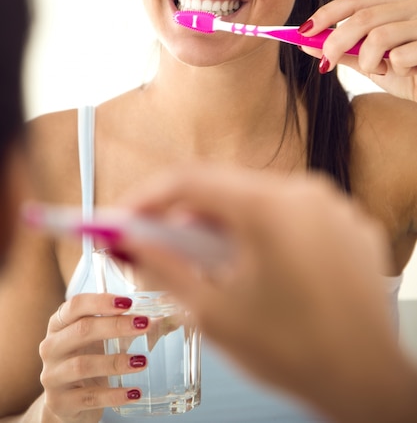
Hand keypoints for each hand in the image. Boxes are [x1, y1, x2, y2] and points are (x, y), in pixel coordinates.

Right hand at [39, 293, 148, 421]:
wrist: (67, 402)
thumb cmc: (89, 357)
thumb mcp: (103, 338)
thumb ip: (133, 325)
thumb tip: (174, 317)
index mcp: (60, 323)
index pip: (76, 305)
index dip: (101, 301)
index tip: (128, 302)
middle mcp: (51, 346)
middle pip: (82, 330)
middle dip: (116, 326)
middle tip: (145, 324)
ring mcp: (53, 376)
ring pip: (83, 365)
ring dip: (116, 362)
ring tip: (143, 361)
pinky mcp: (61, 403)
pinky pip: (89, 397)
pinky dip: (114, 394)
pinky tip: (135, 391)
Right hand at [113, 162, 412, 422]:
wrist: (368, 382)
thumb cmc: (294, 352)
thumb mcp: (213, 312)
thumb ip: (164, 267)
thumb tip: (129, 242)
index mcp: (268, 207)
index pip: (189, 181)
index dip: (147, 198)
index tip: (123, 219)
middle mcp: (304, 192)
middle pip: (225, 188)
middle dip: (186, 216)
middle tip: (158, 244)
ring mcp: (332, 205)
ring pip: (259, 199)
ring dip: (226, 225)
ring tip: (210, 263)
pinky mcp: (349, 223)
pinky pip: (295, 214)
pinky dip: (267, 231)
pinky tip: (258, 265)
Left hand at [298, 0, 416, 100]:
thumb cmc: (411, 73)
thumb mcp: (371, 62)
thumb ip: (343, 51)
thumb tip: (306, 43)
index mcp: (394, 2)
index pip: (355, 0)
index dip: (326, 14)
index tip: (303, 32)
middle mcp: (412, 5)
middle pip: (362, 17)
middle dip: (336, 42)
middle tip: (325, 64)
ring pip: (379, 36)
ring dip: (369, 61)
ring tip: (378, 70)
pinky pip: (401, 56)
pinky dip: (395, 69)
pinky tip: (406, 72)